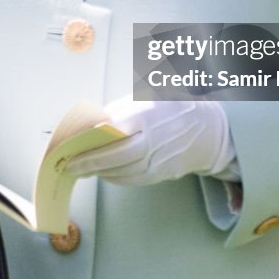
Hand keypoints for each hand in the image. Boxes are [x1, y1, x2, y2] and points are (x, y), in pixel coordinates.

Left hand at [64, 98, 234, 185]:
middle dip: (91, 162)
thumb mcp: (145, 97)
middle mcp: (155, 138)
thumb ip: (117, 110)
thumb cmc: (170, 107)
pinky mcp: (163, 174)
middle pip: (119, 156)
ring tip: (81, 168)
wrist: (208, 128)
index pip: (115, 130)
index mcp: (148, 113)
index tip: (72, 145)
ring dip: (99, 172)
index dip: (92, 141)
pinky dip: (114, 178)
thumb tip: (88, 124)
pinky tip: (102, 173)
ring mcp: (160, 159)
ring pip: (124, 172)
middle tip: (70, 165)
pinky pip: (133, 180)